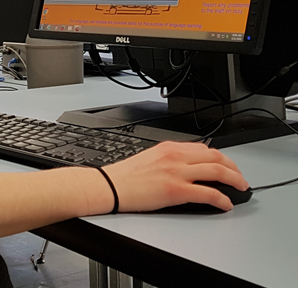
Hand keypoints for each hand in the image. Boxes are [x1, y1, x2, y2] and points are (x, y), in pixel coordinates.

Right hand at [104, 141, 247, 211]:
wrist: (110, 186)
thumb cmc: (125, 176)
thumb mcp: (150, 158)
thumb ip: (170, 159)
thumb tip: (187, 168)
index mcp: (169, 147)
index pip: (204, 148)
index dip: (222, 158)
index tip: (227, 166)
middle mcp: (175, 156)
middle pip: (216, 157)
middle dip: (234, 168)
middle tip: (240, 178)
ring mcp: (177, 172)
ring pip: (217, 171)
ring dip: (235, 181)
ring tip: (241, 188)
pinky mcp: (176, 190)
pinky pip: (208, 192)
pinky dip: (222, 199)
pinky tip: (225, 204)